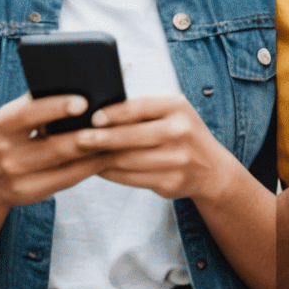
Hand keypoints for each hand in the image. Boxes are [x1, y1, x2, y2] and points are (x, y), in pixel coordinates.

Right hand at [0, 93, 114, 210]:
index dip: (57, 107)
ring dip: (98, 150)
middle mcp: (7, 152)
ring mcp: (17, 177)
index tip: (83, 102)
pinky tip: (111, 155)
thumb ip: (42, 100)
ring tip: (124, 137)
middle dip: (89, 134)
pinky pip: (69, 178)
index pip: (31, 113)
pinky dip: (93, 165)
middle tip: (118, 123)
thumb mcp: (17, 114)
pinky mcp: (30, 193)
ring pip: (67, 162)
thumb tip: (84, 80)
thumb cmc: (13, 133)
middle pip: (56, 144)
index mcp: (5, 124)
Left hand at [77, 94, 233, 202]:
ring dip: (101, 159)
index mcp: (178, 107)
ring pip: (127, 160)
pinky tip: (100, 169)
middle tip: (77, 140)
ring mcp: (176, 158)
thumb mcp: (173, 112)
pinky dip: (111, 174)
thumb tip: (98, 115)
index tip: (92, 117)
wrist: (211, 168)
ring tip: (82, 156)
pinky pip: (131, 178)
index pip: (140, 107)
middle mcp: (179, 130)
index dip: (114, 113)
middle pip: (130, 136)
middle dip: (101, 139)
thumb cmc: (182, 134)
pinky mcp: (169, 182)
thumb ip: (143, 110)